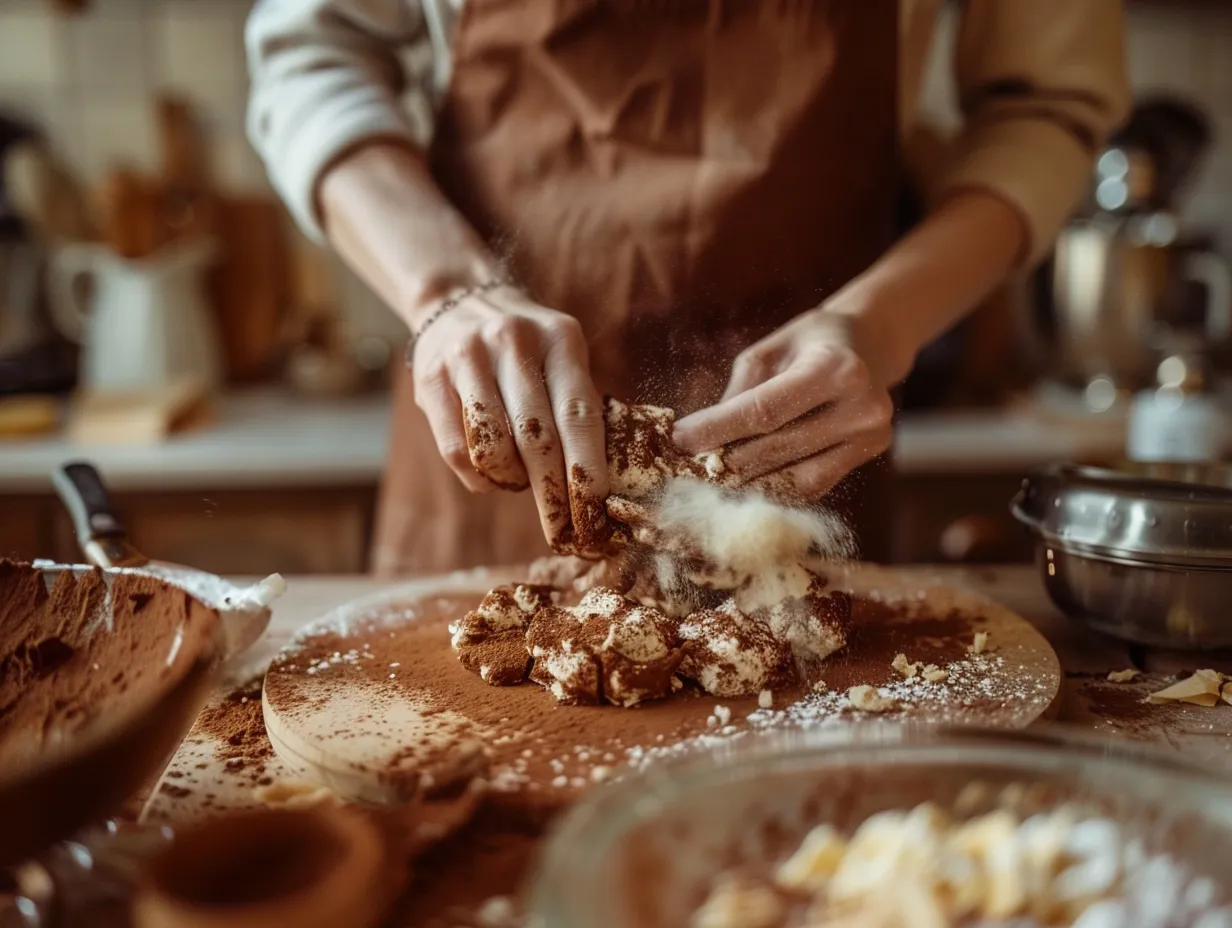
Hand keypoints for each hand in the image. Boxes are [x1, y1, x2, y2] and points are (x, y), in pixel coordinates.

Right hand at [410, 285, 609, 554]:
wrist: (460, 301)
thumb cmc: (528, 350)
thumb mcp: (562, 358)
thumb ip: (578, 408)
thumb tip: (600, 487)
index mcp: (560, 339)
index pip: (579, 416)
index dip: (587, 471)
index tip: (596, 514)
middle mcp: (513, 341)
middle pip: (537, 437)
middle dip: (553, 493)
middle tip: (563, 531)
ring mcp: (467, 356)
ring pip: (492, 447)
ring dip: (512, 480)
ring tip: (520, 481)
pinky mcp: (430, 378)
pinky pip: (456, 449)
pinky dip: (479, 477)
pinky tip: (491, 475)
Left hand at [672, 309, 895, 500]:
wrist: (868, 347)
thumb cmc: (807, 344)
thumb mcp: (768, 352)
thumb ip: (739, 395)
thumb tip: (697, 439)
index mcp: (834, 367)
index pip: (764, 410)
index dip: (718, 429)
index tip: (679, 440)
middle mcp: (861, 405)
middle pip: (777, 447)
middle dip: (725, 460)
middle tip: (686, 467)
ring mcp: (870, 435)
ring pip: (795, 478)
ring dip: (746, 485)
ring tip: (710, 482)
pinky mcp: (868, 455)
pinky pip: (812, 486)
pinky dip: (774, 490)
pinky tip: (745, 487)